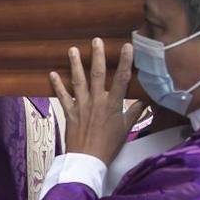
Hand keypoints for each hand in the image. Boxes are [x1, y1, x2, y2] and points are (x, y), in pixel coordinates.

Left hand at [50, 38, 147, 164]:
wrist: (88, 159)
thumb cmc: (109, 145)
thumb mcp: (126, 129)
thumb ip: (135, 112)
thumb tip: (147, 100)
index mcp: (113, 105)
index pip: (121, 79)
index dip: (125, 62)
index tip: (128, 47)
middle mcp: (97, 101)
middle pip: (97, 75)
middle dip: (97, 56)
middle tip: (96, 40)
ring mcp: (81, 106)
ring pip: (78, 81)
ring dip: (75, 65)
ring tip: (72, 50)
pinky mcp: (69, 113)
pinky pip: (62, 96)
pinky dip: (57, 85)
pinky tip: (52, 74)